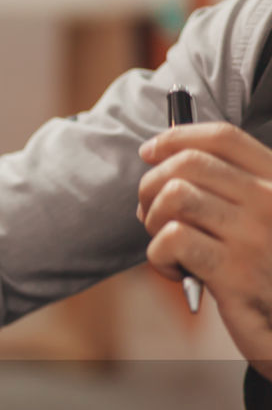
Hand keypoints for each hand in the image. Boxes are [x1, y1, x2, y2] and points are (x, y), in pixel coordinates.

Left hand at [139, 122, 271, 377]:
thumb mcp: (257, 220)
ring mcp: (253, 234)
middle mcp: (270, 199)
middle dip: (151, 185)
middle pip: (188, 164)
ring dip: (153, 220)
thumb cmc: (264, 270)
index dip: (176, 138)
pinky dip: (159, 256)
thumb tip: (165, 161)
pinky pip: (171, 240)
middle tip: (150, 214)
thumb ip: (227, 190)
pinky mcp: (234, 271)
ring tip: (165, 243)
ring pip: (174, 196)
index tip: (149, 151)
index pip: (222, 138)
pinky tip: (175, 270)